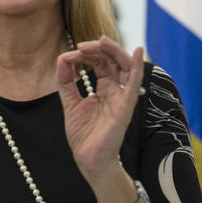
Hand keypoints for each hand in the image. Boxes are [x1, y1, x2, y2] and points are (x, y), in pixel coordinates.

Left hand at [56, 36, 143, 183]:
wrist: (89, 160)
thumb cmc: (84, 135)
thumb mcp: (70, 102)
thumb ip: (66, 81)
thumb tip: (63, 58)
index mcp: (104, 88)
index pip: (101, 62)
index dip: (88, 54)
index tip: (72, 53)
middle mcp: (116, 90)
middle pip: (113, 60)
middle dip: (99, 48)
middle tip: (83, 45)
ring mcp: (122, 97)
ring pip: (125, 66)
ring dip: (114, 51)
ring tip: (101, 42)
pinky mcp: (126, 106)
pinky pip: (135, 83)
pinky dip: (138, 66)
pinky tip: (138, 52)